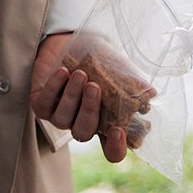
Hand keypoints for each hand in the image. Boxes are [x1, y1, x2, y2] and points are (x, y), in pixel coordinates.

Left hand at [30, 33, 130, 162]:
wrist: (72, 41)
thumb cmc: (101, 61)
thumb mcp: (120, 71)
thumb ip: (134, 84)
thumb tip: (150, 94)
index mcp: (105, 124)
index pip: (111, 151)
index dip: (115, 147)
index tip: (118, 130)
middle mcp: (82, 124)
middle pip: (83, 133)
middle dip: (89, 110)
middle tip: (94, 86)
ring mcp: (60, 116)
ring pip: (62, 119)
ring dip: (71, 97)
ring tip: (80, 74)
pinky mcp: (41, 104)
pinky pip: (44, 105)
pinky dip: (54, 88)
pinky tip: (63, 71)